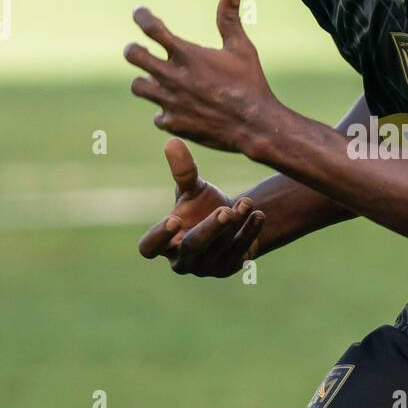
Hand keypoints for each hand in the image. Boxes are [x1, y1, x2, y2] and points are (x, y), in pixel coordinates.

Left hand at [125, 0, 277, 156]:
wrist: (255, 126)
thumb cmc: (250, 83)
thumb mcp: (241, 48)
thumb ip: (229, 18)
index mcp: (188, 54)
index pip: (152, 28)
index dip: (142, 16)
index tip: (140, 13)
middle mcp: (173, 76)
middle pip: (133, 55)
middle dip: (133, 50)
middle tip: (139, 51)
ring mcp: (170, 101)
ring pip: (138, 86)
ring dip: (146, 81)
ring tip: (156, 80)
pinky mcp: (173, 123)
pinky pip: (158, 115)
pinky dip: (165, 111)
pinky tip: (178, 109)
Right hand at [139, 138, 263, 276]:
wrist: (231, 221)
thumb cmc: (201, 205)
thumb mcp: (191, 189)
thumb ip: (182, 170)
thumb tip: (173, 141)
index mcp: (164, 243)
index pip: (149, 248)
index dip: (159, 237)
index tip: (175, 220)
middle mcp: (183, 260)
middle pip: (192, 248)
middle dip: (210, 230)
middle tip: (225, 212)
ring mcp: (208, 267)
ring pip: (221, 248)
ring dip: (235, 225)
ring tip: (246, 202)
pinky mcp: (231, 267)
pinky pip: (241, 251)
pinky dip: (250, 232)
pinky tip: (258, 214)